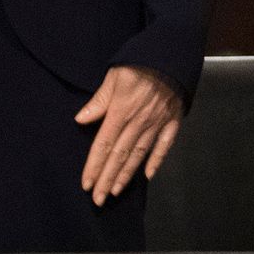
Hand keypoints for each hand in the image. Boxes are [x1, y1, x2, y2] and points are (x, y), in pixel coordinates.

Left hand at [75, 64, 181, 205]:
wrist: (173, 54)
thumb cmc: (140, 62)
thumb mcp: (114, 76)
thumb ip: (99, 100)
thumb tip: (81, 119)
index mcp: (121, 111)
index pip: (104, 145)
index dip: (94, 166)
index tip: (87, 184)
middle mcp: (138, 122)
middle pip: (120, 156)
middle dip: (107, 179)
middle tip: (98, 200)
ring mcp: (157, 123)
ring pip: (139, 154)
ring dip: (126, 175)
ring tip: (116, 191)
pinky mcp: (172, 121)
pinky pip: (164, 145)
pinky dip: (157, 161)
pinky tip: (149, 175)